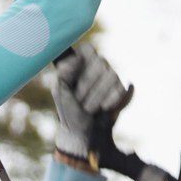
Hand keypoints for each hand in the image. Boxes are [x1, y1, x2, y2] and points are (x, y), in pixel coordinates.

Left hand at [53, 43, 132, 168]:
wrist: (82, 131)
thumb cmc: (68, 109)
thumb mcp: (60, 90)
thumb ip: (64, 71)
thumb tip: (78, 58)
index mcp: (81, 62)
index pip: (87, 49)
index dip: (80, 64)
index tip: (72, 79)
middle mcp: (97, 66)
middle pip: (101, 62)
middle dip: (86, 86)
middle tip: (78, 99)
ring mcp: (111, 76)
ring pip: (111, 76)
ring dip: (96, 97)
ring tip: (88, 107)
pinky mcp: (121, 89)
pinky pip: (119, 90)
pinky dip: (107, 102)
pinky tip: (102, 108)